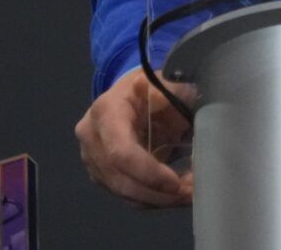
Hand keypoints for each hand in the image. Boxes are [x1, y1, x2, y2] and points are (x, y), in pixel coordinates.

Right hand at [75, 69, 194, 206]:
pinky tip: (174, 194)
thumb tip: (161, 99)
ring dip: (157, 199)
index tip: (176, 181)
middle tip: (189, 194)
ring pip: (123, 192)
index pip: (121, 152)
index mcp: (105, 112)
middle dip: (157, 193)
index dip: (148, 172)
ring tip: (187, 194)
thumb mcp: (164, 81)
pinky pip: (125, 195)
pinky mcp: (100, 175)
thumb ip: (167, 88)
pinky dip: (152, 199)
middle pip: (120, 180)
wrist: (132, 95)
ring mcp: (92, 159)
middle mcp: (91, 137)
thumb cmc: (150, 88)